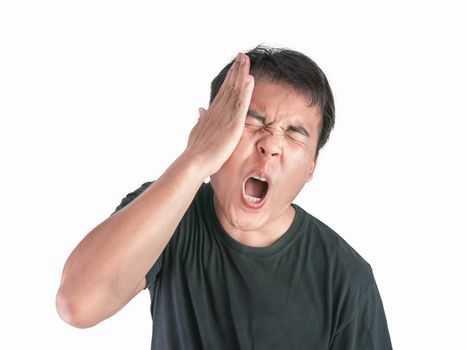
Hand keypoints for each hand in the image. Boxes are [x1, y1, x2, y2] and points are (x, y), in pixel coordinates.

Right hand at [185, 53, 254, 175]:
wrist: (194, 161)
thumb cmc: (197, 151)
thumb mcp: (198, 131)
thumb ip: (202, 119)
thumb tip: (200, 109)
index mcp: (212, 112)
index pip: (223, 92)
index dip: (230, 78)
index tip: (235, 67)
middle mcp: (217, 110)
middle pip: (229, 86)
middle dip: (236, 70)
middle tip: (241, 56)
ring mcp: (224, 115)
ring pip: (234, 90)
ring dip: (240, 74)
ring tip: (245, 59)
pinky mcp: (232, 124)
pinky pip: (240, 103)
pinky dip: (245, 91)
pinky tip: (250, 79)